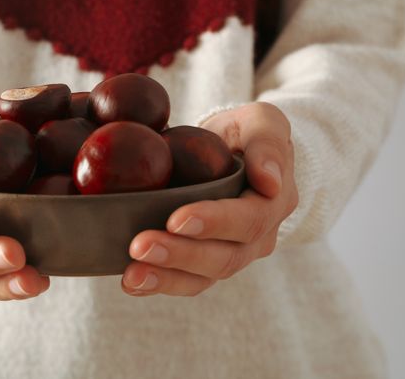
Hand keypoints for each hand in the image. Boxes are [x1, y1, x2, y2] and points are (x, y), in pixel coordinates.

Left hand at [121, 102, 297, 295]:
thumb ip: (267, 142)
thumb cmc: (245, 134)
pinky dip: (158, 284)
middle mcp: (257, 237)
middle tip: (140, 246)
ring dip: (165, 277)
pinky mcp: (205, 264)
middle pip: (224, 256)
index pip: (249, 220)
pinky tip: (130, 283)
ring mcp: (231, 254)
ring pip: (203, 277)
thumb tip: (270, 180)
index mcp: (273, 203)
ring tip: (131, 275)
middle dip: (180, 254)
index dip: (214, 222)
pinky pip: (185, 281)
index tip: (176, 219)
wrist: (234, 153)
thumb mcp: (262, 121)